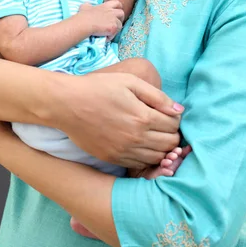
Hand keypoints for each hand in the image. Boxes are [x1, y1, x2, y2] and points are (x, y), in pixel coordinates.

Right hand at [55, 71, 182, 167]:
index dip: (175, 119)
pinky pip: (140, 164)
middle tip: (163, 125)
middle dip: (171, 134)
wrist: (66, 104)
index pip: (174, 126)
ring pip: (157, 158)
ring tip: (153, 135)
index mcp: (143, 117)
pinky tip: (140, 144)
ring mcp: (124, 151)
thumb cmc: (98, 87)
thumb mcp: (129, 81)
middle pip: (169, 144)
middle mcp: (136, 138)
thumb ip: (157, 96)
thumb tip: (179, 110)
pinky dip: (146, 157)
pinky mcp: (113, 159)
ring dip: (161, 148)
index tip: (168, 113)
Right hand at [78, 1, 123, 39]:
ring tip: (108, 33)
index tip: (115, 12)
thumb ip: (88, 5)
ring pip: (120, 25)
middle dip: (120, 18)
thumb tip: (87, 5)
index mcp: (106, 6)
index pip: (117, 3)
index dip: (118, 7)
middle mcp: (112, 12)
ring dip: (115, 29)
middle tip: (115, 23)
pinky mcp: (113, 28)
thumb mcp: (85, 6)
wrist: (85, 23)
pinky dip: (110, 36)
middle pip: (122, 13)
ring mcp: (113, 20)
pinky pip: (115, 33)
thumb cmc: (84, 15)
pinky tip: (105, 38)